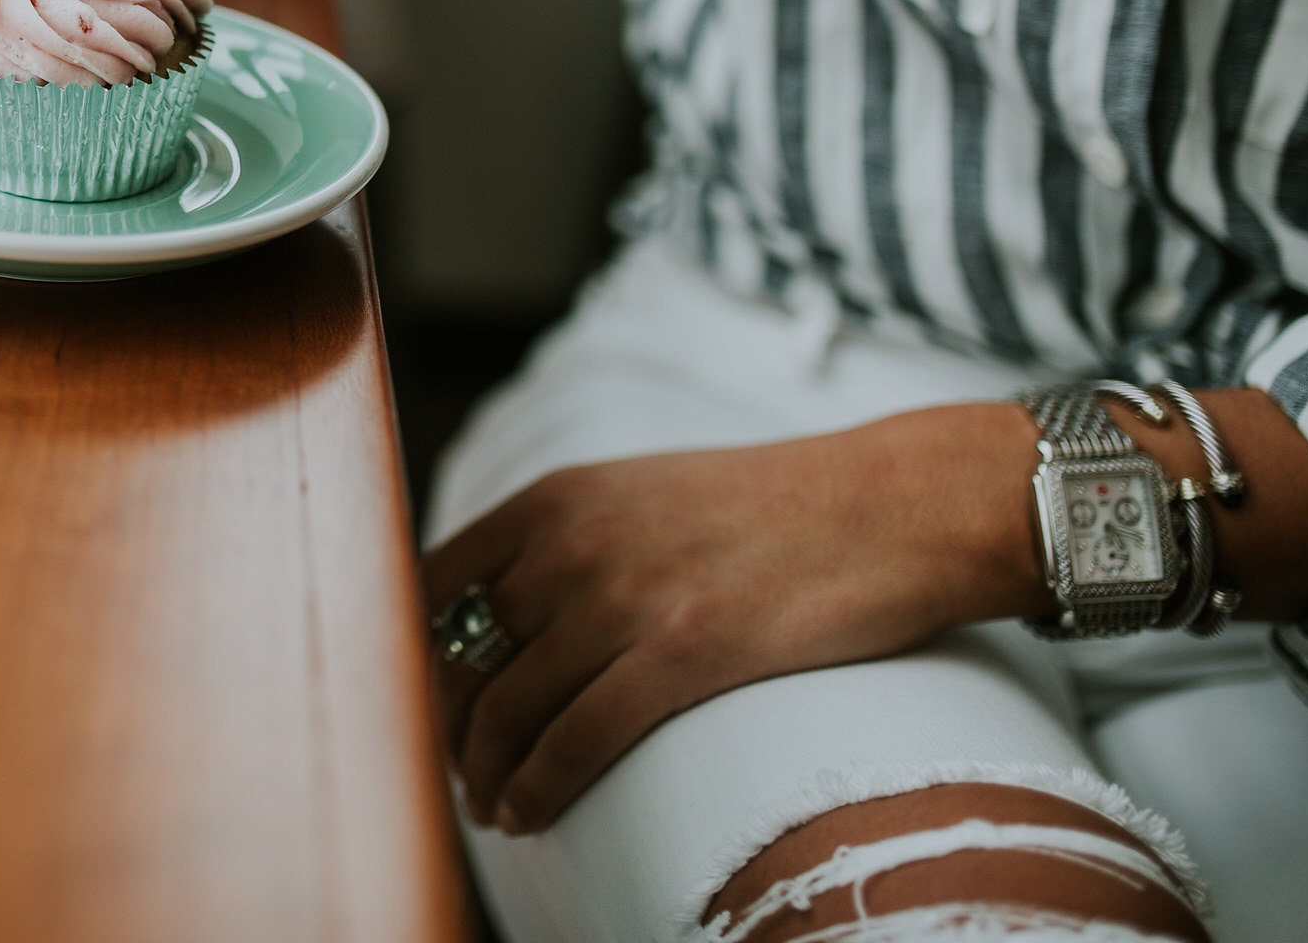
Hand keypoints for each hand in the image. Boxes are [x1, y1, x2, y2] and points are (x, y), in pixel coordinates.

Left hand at [422, 404, 1047, 833]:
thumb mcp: (639, 492)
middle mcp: (570, 543)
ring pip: (507, 710)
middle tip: (457, 772)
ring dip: (485, 772)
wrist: (889, 505)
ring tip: (491, 805)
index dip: (419, 653)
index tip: (428, 701)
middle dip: (447, 728)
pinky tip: (527, 814)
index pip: (433, 583)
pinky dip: (537, 788)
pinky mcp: (681, 655)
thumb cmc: (771, 508)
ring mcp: (622, 598)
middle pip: (460, 656)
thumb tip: (502, 608)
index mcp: (553, 497)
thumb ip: (566, 538)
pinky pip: (575, 742)